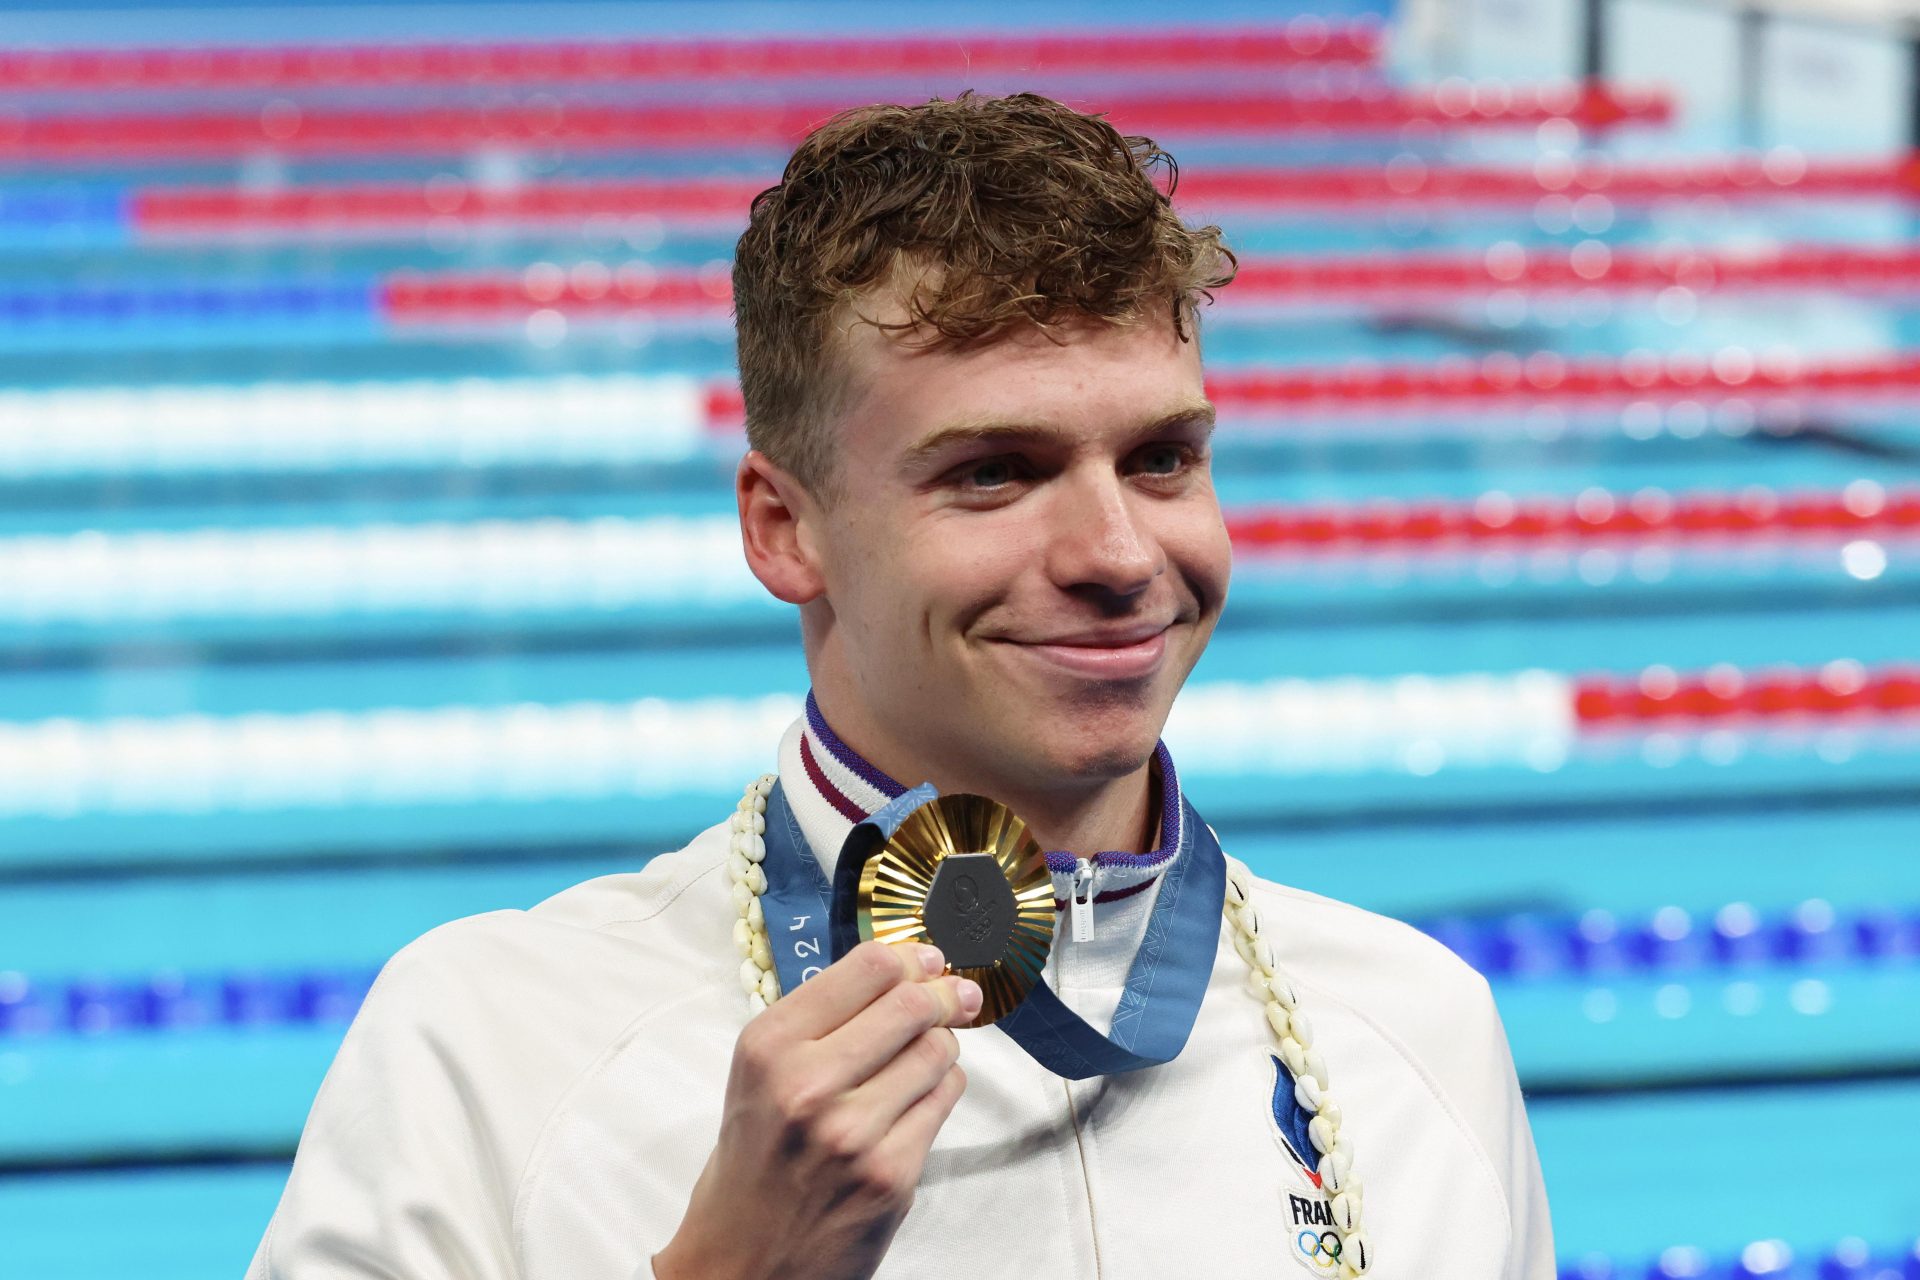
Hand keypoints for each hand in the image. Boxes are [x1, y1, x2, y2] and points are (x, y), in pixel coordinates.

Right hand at [652, 940, 981, 1279]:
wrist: (741, 1261)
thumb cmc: (754, 1161)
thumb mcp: (760, 1075)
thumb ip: (820, 1021)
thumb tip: (905, 969)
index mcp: (769, 1046)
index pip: (868, 968)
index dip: (911, 956)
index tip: (927, 959)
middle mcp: (808, 1083)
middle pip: (912, 1003)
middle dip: (943, 994)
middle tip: (954, 994)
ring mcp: (853, 1132)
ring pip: (938, 1051)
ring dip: (943, 1045)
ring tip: (927, 1054)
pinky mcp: (891, 1174)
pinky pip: (944, 1101)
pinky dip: (942, 1089)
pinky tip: (919, 1098)